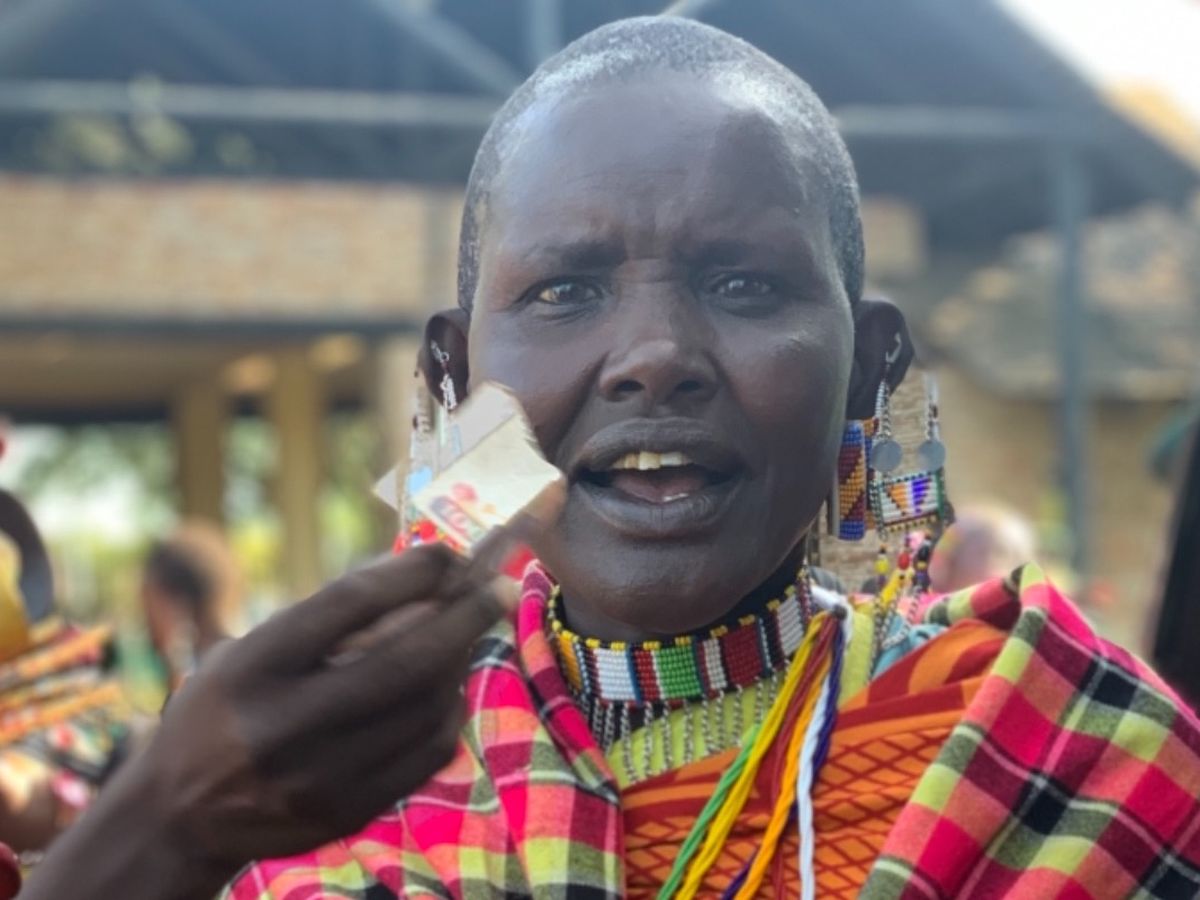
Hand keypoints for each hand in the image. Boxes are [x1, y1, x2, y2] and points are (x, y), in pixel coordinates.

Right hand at [133, 544, 512, 868]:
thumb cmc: (224, 705)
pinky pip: (426, 753)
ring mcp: (318, 778)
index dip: (409, 573)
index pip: (347, 605)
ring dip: (461, 661)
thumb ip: (328, 620)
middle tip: (499, 588)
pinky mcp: (347, 812)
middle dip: (464, 618)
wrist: (180, 813)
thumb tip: (424, 575)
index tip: (447, 553)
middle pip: (403, 662)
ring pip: (425, 708)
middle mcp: (283, 725)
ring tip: (473, 633)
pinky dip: (448, 711)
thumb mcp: (252, 649)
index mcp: (252, 668)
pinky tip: (449, 687)